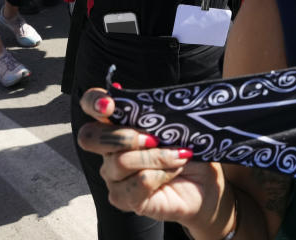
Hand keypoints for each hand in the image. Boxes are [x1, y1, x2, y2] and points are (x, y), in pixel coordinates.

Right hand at [77, 88, 233, 234]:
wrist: (204, 184)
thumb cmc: (186, 149)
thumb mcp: (176, 125)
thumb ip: (156, 112)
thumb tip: (144, 97)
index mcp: (118, 125)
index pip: (90, 106)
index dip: (93, 102)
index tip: (109, 104)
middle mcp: (108, 151)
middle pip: (90, 138)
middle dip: (123, 136)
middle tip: (154, 139)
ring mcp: (113, 177)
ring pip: (121, 162)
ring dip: (157, 157)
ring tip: (179, 156)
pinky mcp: (124, 199)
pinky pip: (139, 182)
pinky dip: (163, 173)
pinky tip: (175, 170)